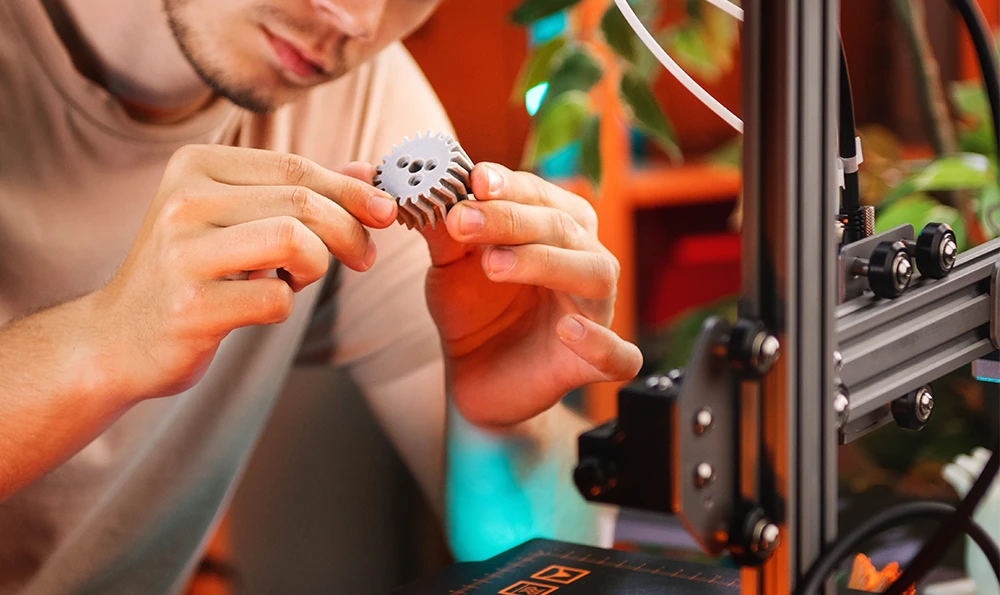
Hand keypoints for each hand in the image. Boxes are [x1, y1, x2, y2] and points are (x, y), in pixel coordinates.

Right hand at [94, 145, 397, 399]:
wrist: (119, 338)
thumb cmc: (193, 273)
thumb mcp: (240, 219)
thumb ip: (301, 192)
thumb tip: (370, 173)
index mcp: (195, 166)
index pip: (295, 167)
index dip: (352, 191)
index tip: (386, 212)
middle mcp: (183, 201)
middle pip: (302, 202)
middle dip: (350, 231)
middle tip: (363, 256)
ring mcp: (183, 253)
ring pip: (295, 241)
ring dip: (317, 265)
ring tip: (296, 279)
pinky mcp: (191, 306)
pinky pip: (277, 299)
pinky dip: (285, 305)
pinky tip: (261, 305)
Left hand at [420, 162, 642, 426]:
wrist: (473, 375)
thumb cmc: (473, 310)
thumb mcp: (450, 267)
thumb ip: (446, 233)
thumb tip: (433, 194)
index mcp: (557, 228)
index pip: (539, 195)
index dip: (509, 186)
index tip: (475, 180)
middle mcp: (585, 261)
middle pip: (562, 228)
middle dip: (510, 220)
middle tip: (462, 220)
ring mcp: (595, 312)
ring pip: (594, 275)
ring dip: (546, 263)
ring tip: (494, 265)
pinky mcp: (595, 364)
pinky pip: (619, 355)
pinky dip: (600, 343)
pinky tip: (568, 330)